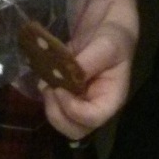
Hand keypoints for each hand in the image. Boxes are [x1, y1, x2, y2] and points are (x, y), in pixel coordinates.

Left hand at [41, 20, 136, 140]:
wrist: (105, 28)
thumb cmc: (113, 38)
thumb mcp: (106, 45)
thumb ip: (89, 61)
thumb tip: (67, 74)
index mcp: (111, 98)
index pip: (93, 118)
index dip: (73, 110)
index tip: (60, 89)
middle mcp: (95, 106)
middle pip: (76, 130)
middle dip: (57, 114)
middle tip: (49, 89)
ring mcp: (81, 102)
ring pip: (62, 121)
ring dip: (49, 106)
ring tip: (46, 83)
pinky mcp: (68, 94)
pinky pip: (55, 105)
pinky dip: (46, 96)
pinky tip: (45, 77)